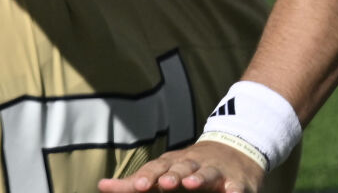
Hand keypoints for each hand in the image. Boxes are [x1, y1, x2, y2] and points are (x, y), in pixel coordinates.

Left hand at [99, 139, 264, 192]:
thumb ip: (133, 183)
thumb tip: (101, 186)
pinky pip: (236, 185)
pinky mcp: (237, 180)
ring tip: (191, 183)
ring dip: (199, 177)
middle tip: (164, 184)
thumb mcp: (163, 171)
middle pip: (181, 167)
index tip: (136, 186)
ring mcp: (216, 170)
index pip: (157, 169)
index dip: (147, 177)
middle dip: (172, 175)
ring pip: (207, 172)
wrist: (234, 149)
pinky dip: (234, 189)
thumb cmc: (189, 166)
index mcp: (173, 164)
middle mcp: (193, 164)